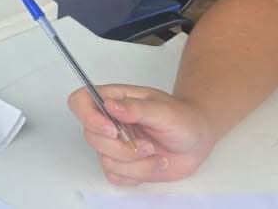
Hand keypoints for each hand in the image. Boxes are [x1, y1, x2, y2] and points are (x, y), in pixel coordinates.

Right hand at [67, 85, 217, 184]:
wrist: (197, 140)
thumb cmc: (183, 119)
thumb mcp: (164, 110)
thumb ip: (137, 108)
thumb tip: (111, 105)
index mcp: (113, 100)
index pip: (80, 102)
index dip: (88, 117)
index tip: (113, 130)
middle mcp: (108, 122)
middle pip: (91, 137)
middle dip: (122, 149)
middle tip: (148, 146)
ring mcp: (114, 144)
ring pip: (105, 160)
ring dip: (135, 164)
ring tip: (156, 155)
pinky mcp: (123, 165)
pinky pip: (116, 176)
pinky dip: (136, 175)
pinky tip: (152, 164)